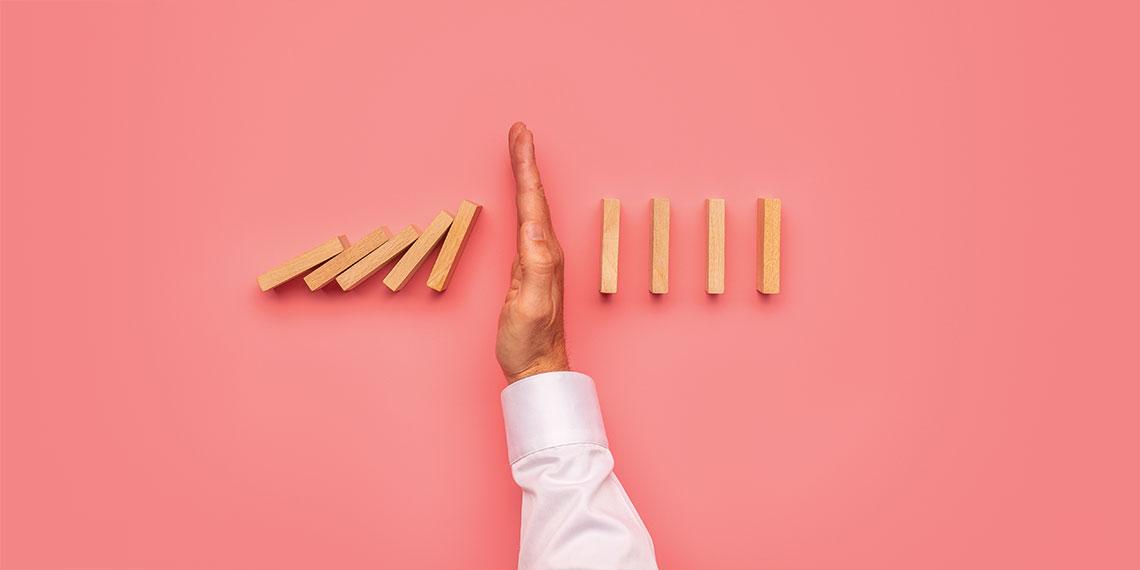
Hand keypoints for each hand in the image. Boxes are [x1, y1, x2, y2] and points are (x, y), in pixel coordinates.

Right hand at [495, 123, 568, 382]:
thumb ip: (534, 265)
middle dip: (526, 160)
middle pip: (534, 195)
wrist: (537, 368)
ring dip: (525, 175)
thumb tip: (533, 226)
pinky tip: (520, 197)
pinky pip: (526, 221)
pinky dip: (522, 199)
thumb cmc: (530, 341)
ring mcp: (540, 258)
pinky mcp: (531, 267)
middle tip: (519, 130)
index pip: (533, 200)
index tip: (520, 133)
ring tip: (519, 149)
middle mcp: (546, 250)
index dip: (525, 165)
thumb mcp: (529, 304)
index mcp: (544, 253)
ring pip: (531, 205)